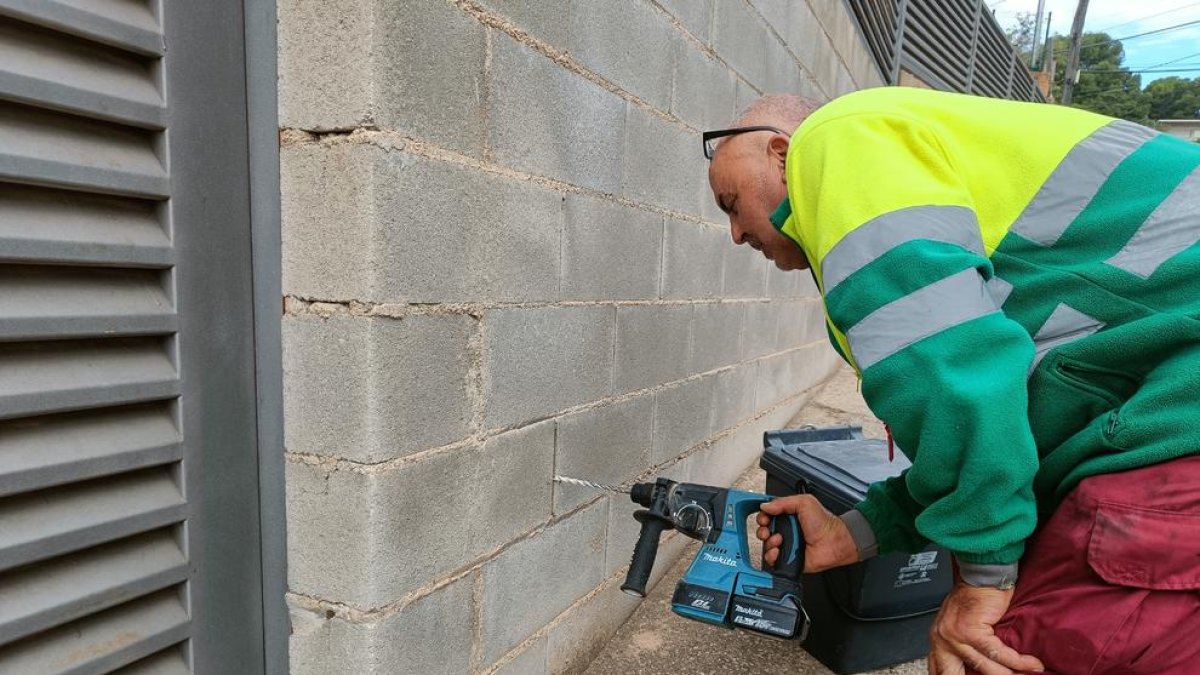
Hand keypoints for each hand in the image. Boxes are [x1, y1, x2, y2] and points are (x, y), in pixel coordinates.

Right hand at [755, 494, 857, 572]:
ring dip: (768, 542)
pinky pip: (772, 560)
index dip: (763, 516)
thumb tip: (765, 505)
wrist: (834, 542)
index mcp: (788, 516)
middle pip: (763, 531)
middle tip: (768, 530)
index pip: (767, 515)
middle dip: (762, 530)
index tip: (764, 518)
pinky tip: (777, 551)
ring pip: (766, 545)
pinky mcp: (787, 559)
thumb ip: (783, 502)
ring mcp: (786, 545)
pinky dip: (770, 556)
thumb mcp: (804, 503)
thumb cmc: (824, 523)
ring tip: (778, 540)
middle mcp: (786, 530)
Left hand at [928, 582, 1043, 674]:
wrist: (982, 576)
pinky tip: (1032, 665)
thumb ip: (962, 646)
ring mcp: (955, 637)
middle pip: (953, 674)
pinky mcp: (972, 632)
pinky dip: (1019, 662)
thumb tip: (974, 669)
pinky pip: (999, 654)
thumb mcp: (960, 624)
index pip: (938, 669)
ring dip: (1009, 673)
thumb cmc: (974, 596)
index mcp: (938, 639)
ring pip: (985, 667)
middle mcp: (942, 639)